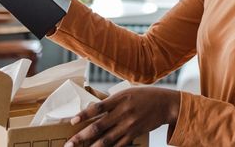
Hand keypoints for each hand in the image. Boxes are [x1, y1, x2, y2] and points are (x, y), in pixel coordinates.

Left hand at [65, 87, 180, 146]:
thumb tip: (93, 110)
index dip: (84, 114)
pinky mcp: (134, 134)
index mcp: (119, 99)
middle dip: (81, 137)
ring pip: (106, 140)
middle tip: (69, 144)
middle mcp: (123, 113)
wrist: (165, 104)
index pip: (97, 108)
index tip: (72, 121)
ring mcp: (128, 125)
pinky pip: (118, 145)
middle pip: (98, 127)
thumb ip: (111, 101)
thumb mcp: (127, 92)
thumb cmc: (144, 96)